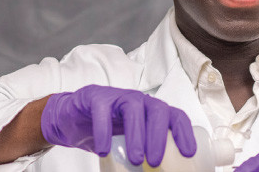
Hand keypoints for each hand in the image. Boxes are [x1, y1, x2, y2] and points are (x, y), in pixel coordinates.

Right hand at [40, 85, 196, 165]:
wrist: (70, 119)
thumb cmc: (105, 130)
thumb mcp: (127, 141)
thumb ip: (142, 153)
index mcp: (150, 111)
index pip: (174, 116)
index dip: (184, 132)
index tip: (188, 153)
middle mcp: (138, 100)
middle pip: (157, 111)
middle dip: (159, 136)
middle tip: (156, 161)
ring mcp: (116, 96)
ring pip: (132, 108)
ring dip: (136, 134)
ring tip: (137, 159)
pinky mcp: (95, 98)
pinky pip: (101, 111)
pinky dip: (104, 131)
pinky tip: (105, 150)